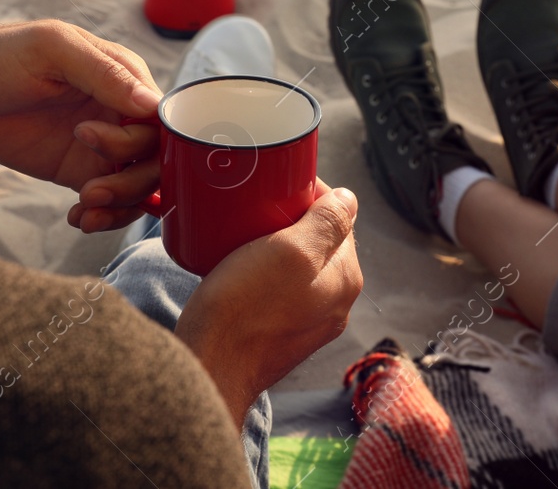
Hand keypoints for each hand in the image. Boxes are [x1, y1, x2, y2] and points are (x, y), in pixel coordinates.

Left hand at [0, 5, 164, 231]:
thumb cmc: (0, 55)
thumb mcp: (53, 51)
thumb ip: (105, 75)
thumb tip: (153, 105)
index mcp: (124, 77)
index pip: (161, 119)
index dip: (143, 142)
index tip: (92, 141)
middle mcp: (119, 112)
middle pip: (155, 158)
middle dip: (130, 182)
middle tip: (91, 190)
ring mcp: (101, 144)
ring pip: (138, 184)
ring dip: (120, 204)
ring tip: (84, 209)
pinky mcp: (78, 169)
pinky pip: (110, 200)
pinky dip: (104, 216)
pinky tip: (78, 218)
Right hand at [175, 183, 363, 427]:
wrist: (208, 370)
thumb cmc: (245, 309)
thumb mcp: (291, 252)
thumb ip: (327, 223)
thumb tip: (349, 198)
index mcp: (345, 280)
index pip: (338, 219)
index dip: (311, 195)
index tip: (278, 186)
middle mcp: (334, 304)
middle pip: (318, 242)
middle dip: (291, 220)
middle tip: (255, 207)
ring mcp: (307, 322)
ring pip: (296, 265)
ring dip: (274, 245)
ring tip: (242, 233)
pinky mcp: (278, 334)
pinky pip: (276, 289)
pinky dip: (261, 271)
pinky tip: (237, 266)